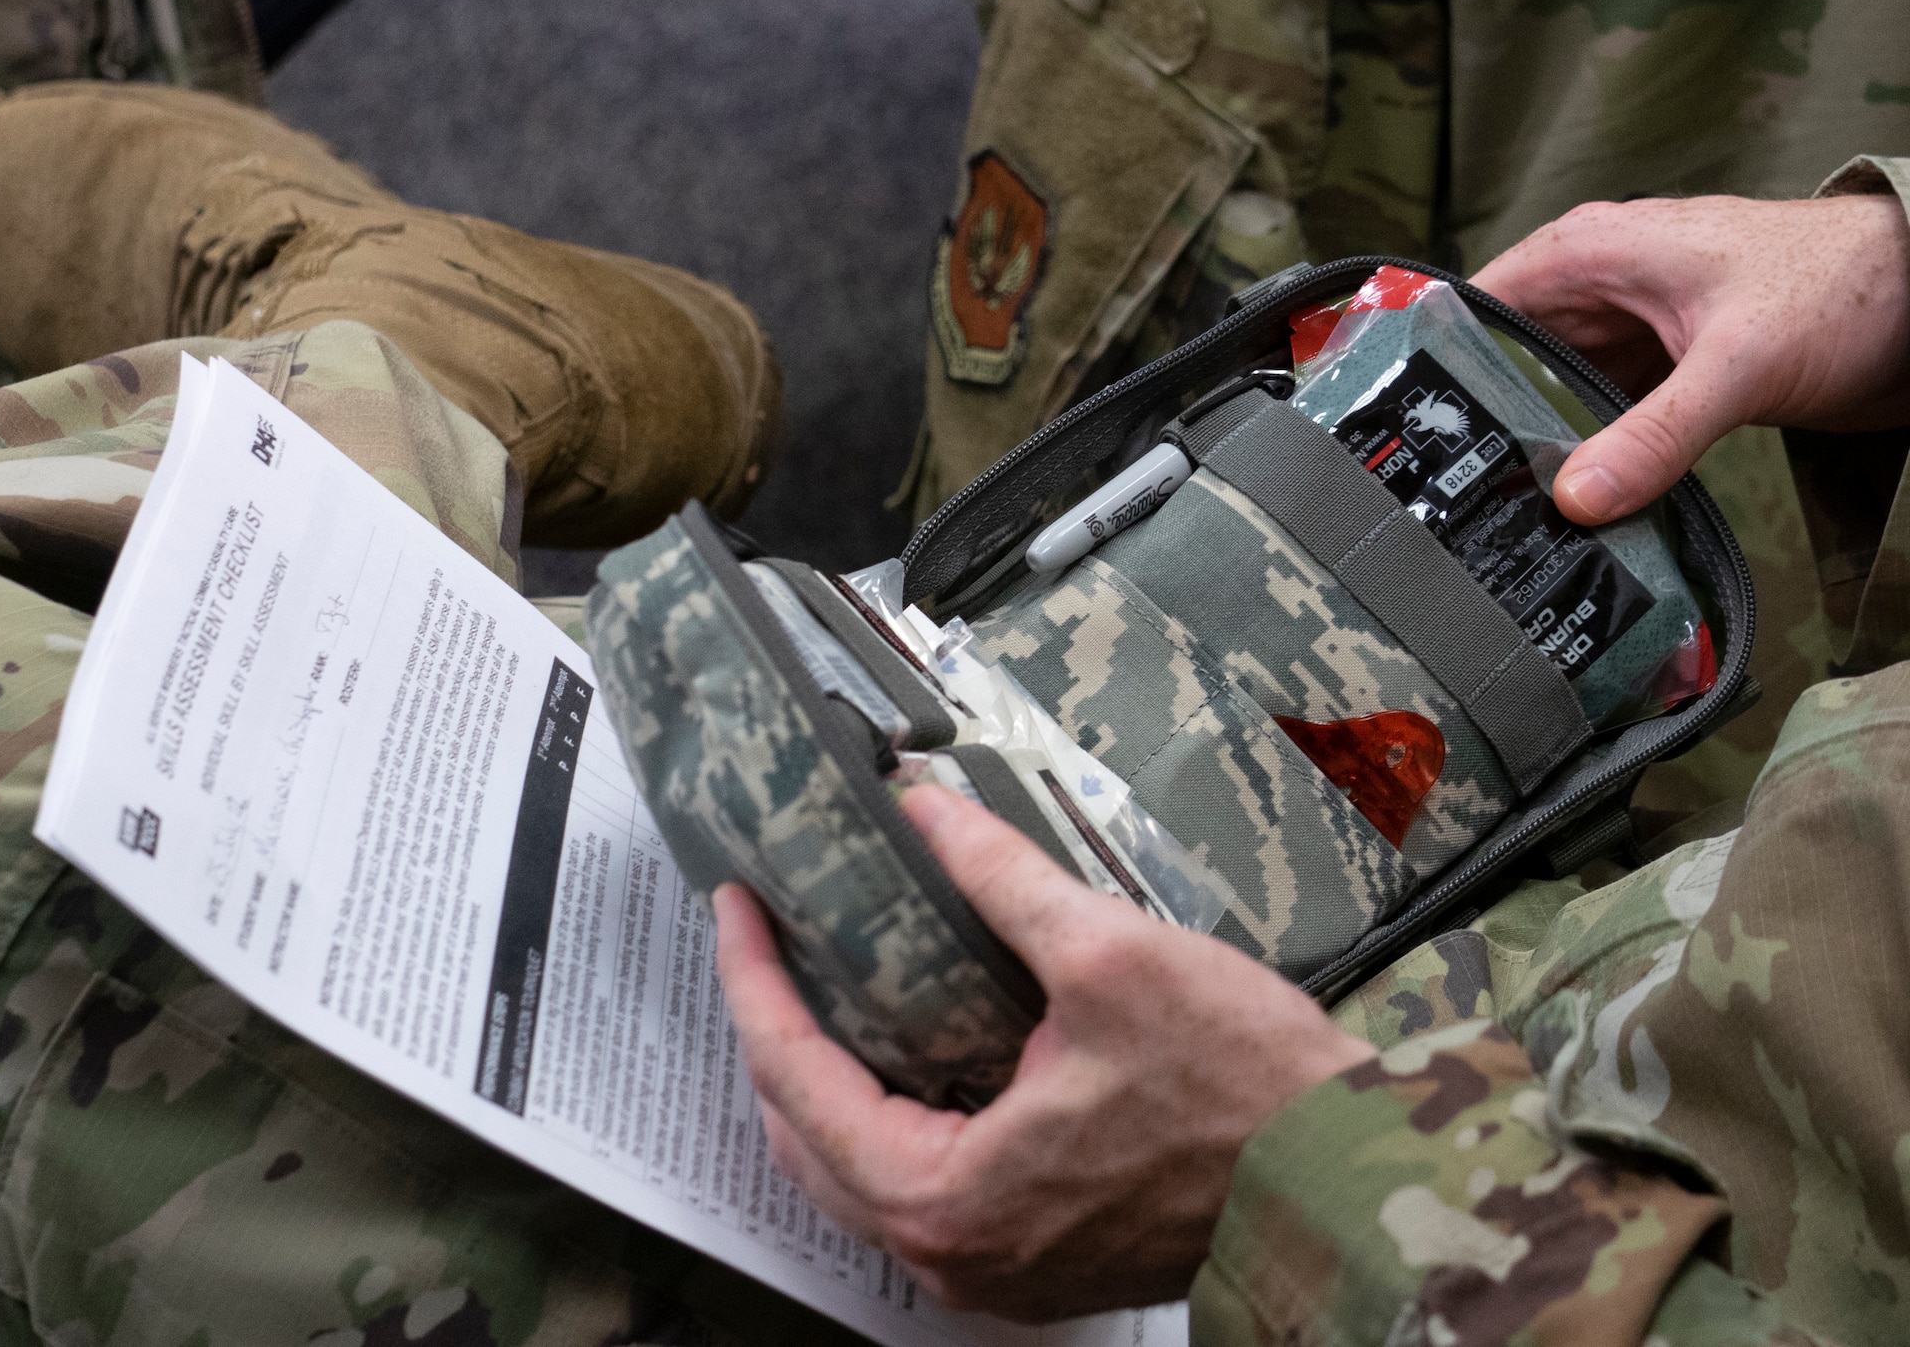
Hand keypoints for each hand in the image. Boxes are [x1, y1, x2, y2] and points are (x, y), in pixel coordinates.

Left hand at [713, 785, 1374, 1320]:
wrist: (1346, 1180)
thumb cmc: (1247, 1095)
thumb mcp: (1110, 957)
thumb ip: (1000, 879)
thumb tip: (929, 813)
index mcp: (944, 1195)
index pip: (796, 1077)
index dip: (753, 978)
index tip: (736, 908)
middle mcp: (952, 1253)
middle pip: (805, 1138)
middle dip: (773, 1034)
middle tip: (764, 944)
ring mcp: (991, 1269)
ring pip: (854, 1175)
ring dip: (825, 1083)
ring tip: (817, 987)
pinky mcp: (1033, 1259)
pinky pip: (916, 1193)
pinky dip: (885, 1121)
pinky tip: (903, 1054)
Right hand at [1471, 193, 1909, 524]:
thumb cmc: (1845, 284)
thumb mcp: (1736, 365)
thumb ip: (1654, 436)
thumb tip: (1576, 499)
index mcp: (1593, 252)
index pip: (1477, 303)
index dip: (1436, 360)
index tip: (1407, 430)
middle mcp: (1600, 289)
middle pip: (1506, 359)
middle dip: (1483, 418)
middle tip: (1450, 492)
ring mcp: (1632, 334)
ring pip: (1554, 394)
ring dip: (1539, 444)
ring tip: (1502, 506)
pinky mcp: (1665, 374)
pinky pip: (1602, 417)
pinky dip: (1591, 454)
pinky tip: (1574, 500)